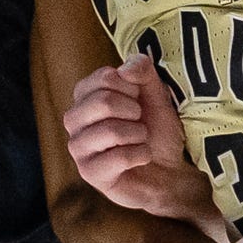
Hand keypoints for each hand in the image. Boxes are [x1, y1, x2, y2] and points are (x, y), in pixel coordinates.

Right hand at [66, 58, 220, 227]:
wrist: (168, 170)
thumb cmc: (156, 131)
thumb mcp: (156, 95)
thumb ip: (142, 72)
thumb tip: (124, 69)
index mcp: (85, 95)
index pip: (106, 77)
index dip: (132, 88)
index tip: (138, 101)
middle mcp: (74, 119)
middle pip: (104, 102)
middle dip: (135, 113)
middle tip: (139, 123)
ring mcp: (78, 147)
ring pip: (111, 131)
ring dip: (139, 136)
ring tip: (139, 140)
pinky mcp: (88, 172)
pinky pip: (120, 157)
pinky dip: (141, 155)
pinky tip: (139, 158)